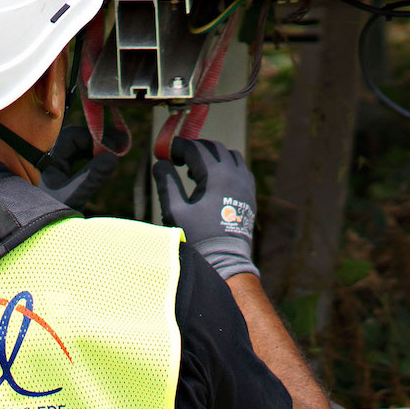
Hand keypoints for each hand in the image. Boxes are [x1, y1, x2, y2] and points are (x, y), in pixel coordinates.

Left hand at [40, 123, 121, 208]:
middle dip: (98, 142)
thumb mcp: (74, 196)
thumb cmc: (49, 216)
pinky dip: (93, 157)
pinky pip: (79, 157)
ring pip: (79, 148)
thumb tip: (113, 157)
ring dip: (97, 149)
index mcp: (47, 158)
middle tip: (120, 148)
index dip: (95, 139)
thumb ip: (92, 176)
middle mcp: (48, 157)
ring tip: (115, 155)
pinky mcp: (60, 174)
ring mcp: (54, 165)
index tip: (113, 151)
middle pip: (77, 139)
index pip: (73, 136)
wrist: (35, 233)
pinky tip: (105, 163)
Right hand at [154, 138, 259, 279]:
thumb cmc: (197, 238)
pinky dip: (225, 166)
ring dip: (211, 156)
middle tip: (176, 158)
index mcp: (217, 176)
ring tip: (193, 169)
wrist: (225, 261)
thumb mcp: (175, 210)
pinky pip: (240, 170)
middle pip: (214, 148)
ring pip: (230, 156)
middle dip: (194, 148)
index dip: (178, 147)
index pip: (196, 149)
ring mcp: (246, 185)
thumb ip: (166, 183)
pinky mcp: (249, 195)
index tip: (164, 152)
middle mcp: (235, 175)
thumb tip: (160, 163)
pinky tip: (211, 181)